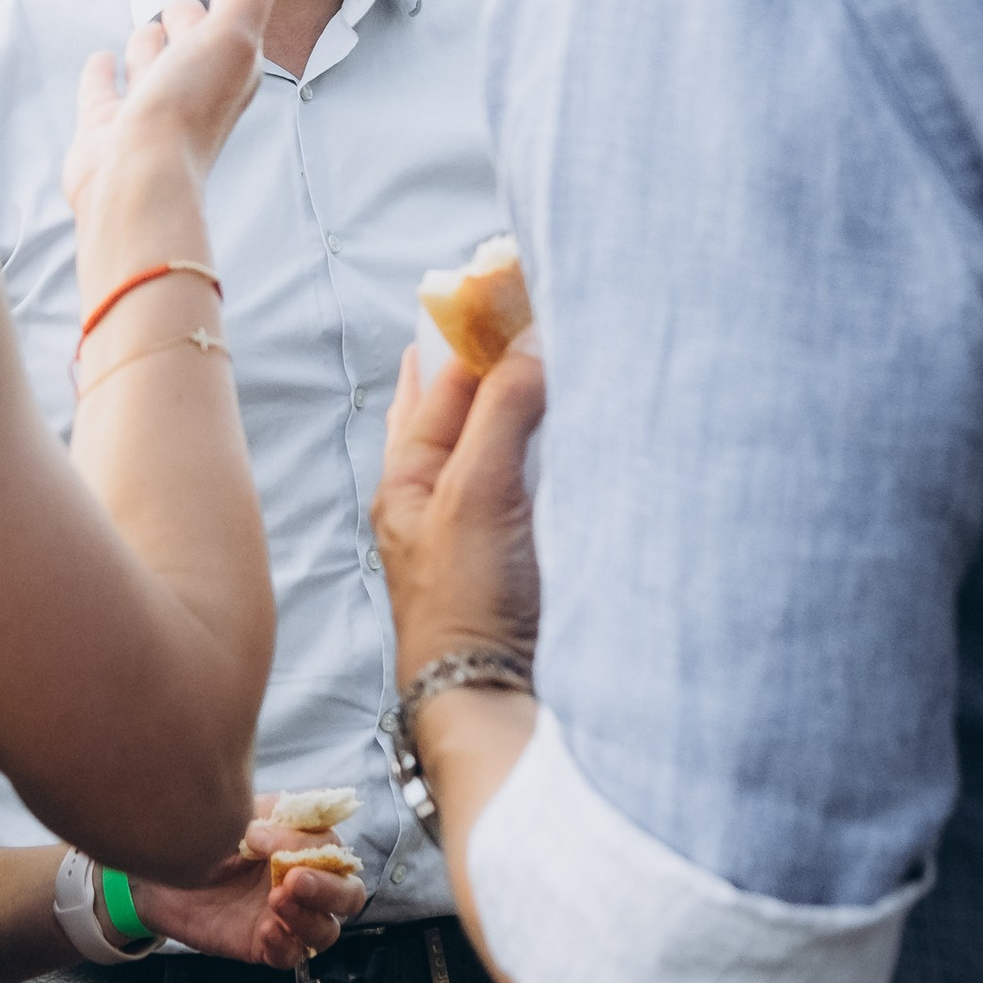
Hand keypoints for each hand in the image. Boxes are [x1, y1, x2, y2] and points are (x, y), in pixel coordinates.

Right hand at [62, 0, 273, 216]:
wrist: (138, 183)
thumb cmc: (188, 111)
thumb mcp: (232, 36)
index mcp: (227, 71)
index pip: (228, 23)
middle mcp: (190, 93)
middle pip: (189, 45)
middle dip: (186, 21)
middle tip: (180, 2)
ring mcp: (146, 114)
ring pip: (149, 67)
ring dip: (148, 45)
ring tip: (147, 29)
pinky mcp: (104, 130)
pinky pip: (103, 93)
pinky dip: (102, 75)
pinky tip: (101, 61)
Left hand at [126, 795, 365, 967]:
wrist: (160, 870)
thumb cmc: (206, 837)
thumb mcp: (240, 814)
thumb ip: (276, 814)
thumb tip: (298, 814)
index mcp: (305, 848)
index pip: (334, 850)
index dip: (307, 844)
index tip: (261, 836)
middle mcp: (306, 884)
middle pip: (348, 896)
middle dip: (329, 889)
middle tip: (294, 879)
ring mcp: (288, 917)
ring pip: (326, 930)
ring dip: (308, 917)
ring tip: (275, 901)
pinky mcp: (265, 945)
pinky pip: (290, 955)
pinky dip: (284, 945)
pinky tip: (267, 930)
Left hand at [373, 338, 544, 693]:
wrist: (494, 700)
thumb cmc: (466, 602)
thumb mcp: (476, 493)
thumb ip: (502, 412)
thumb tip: (530, 343)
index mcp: (409, 476)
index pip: (442, 380)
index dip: (471, 332)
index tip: (501, 282)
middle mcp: (442, 495)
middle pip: (467, 407)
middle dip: (492, 359)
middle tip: (522, 304)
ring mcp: (485, 525)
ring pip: (502, 441)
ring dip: (523, 399)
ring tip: (548, 349)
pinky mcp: (526, 552)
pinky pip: (537, 479)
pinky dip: (551, 446)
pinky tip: (573, 429)